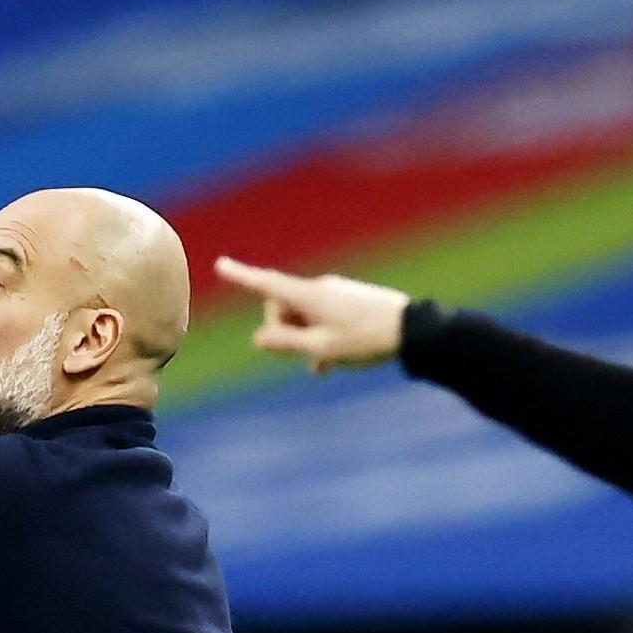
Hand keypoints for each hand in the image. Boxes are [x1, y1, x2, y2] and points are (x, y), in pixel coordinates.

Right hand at [214, 257, 410, 375]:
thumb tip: (258, 338)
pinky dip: (319, 335)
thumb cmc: (366, 339)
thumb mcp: (322, 347)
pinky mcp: (348, 299)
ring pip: (304, 316)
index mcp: (309, 296)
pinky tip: (333, 360)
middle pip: (283, 306)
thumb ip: (287, 343)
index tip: (220, 265)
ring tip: (322, 366)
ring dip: (304, 339)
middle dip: (283, 331)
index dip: (241, 276)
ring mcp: (335, 293)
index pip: (266, 284)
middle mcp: (319, 288)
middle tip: (303, 358)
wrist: (413, 329)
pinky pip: (321, 316)